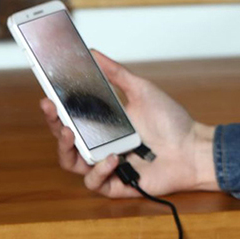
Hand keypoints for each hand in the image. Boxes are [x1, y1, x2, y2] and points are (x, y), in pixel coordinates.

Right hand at [40, 49, 217, 198]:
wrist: (192, 148)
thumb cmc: (171, 121)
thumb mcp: (142, 91)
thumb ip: (117, 74)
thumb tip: (94, 53)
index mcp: (105, 124)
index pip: (72, 118)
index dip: (56, 111)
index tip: (47, 98)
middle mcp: (102, 145)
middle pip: (66, 141)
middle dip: (55, 128)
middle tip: (53, 113)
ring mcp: (107, 166)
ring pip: (72, 163)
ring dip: (67, 150)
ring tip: (72, 135)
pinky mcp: (116, 185)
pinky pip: (95, 182)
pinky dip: (99, 170)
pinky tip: (113, 158)